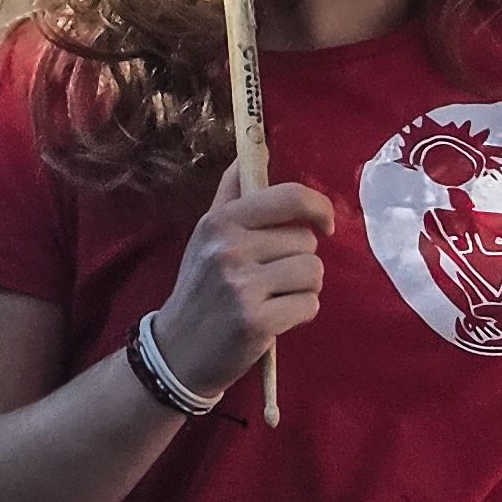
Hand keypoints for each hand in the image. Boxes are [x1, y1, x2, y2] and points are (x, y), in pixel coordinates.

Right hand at [149, 162, 332, 397]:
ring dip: (303, 288)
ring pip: (313, 273)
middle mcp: (230, 248)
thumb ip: (231, 194)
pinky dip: (301, 314)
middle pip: (307, 242)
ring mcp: (243, 286)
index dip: (318, 208)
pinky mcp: (257, 321)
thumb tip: (252, 150)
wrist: (177, 351)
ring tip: (275, 298)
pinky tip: (276, 318)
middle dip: (300, 260)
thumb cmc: (199, 288)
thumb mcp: (205, 236)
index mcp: (221, 221)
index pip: (289, 197)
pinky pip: (310, 305)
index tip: (324, 225)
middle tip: (272, 278)